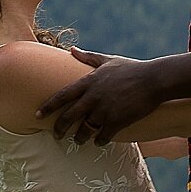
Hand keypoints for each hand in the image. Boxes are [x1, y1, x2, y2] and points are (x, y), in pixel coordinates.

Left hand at [35, 50, 163, 144]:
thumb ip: (87, 57)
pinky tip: (99, 142)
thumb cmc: (131, 69)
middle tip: (56, 135)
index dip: (48, 106)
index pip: (62, 96)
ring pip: (84, 130)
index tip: (37, 114)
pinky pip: (102, 137)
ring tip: (78, 141)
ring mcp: (104, 110)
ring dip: (79, 138)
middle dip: (59, 128)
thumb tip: (71, 49)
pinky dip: (99, 141)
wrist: (154, 79)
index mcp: (88, 82)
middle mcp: (93, 97)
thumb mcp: (108, 60)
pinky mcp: (117, 121)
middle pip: (68, 117)